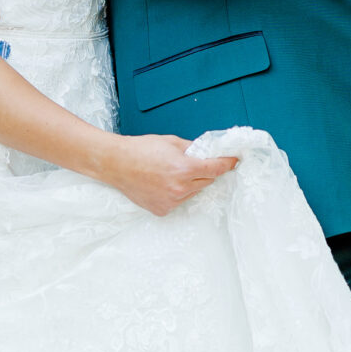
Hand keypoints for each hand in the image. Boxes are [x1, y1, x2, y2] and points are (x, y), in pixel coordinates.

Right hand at [104, 134, 238, 216]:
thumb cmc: (141, 149)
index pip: (216, 168)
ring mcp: (171, 201)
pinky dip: (176, 193)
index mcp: (184, 169)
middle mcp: (180, 188)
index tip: (234, 161)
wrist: (116, 164)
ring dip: (190, 184)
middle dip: (204, 172)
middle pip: (206, 181)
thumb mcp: (171, 142)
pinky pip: (179, 201)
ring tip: (170, 173)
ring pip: (193, 192)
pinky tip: (162, 184)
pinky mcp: (163, 209)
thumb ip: (193, 148)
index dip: (227, 164)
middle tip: (193, 163)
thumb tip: (208, 152)